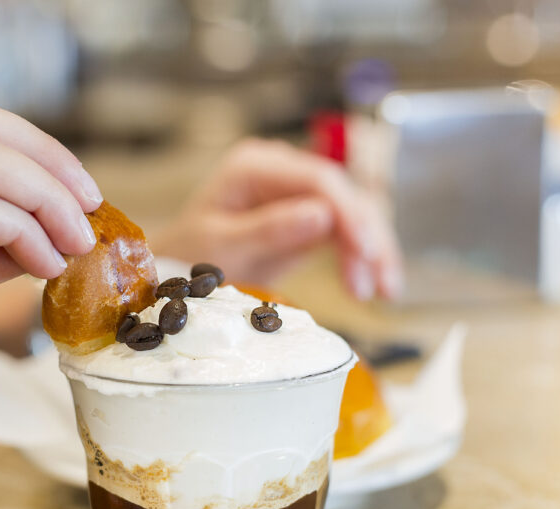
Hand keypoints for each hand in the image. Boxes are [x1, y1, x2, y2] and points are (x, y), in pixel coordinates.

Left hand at [153, 138, 401, 299]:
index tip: (367, 250)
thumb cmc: (187, 257)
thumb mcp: (221, 247)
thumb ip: (268, 230)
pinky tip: (374, 285)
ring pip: (353, 213)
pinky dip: (362, 258)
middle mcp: (282, 170)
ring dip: (373, 251)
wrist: (175, 273)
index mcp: (255, 166)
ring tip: (384, 291)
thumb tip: (321, 214)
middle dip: (368, 238)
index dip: (349, 213)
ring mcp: (296, 191)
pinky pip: (345, 232)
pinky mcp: (307, 215)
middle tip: (382, 283)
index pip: (317, 179)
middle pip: (343, 195)